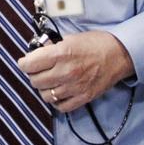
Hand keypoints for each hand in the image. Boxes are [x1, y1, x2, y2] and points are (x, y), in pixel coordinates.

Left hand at [18, 30, 135, 113]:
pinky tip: (59, 91)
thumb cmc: (95, 43)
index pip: (29, 65)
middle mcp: (65, 72)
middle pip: (35, 81)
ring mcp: (74, 87)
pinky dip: (57, 101)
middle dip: (34, 75)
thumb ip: (52, 47)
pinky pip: (61, 106)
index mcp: (61, 54)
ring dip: (44, 88)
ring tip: (50, 81)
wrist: (119, 54)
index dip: (24, 63)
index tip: (25, 63)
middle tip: (39, 70)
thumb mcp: (70, 38)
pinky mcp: (83, 98)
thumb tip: (38, 53)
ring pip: (45, 95)